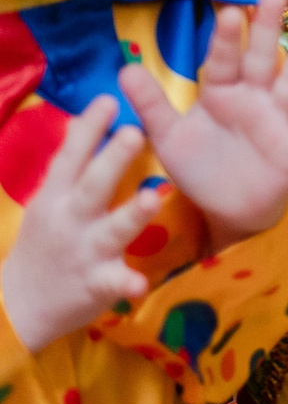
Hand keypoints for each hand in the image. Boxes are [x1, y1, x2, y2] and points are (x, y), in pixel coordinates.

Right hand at [0, 97, 159, 353]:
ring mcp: (84, 251)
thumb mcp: (50, 200)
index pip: (70, 156)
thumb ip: (72, 166)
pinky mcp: (97, 283)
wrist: (20, 305)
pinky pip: (115, 282)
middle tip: (136, 132)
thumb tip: (86, 118)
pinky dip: (127, 284)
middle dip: (113, 159)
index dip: (88, 128)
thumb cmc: (46, 241)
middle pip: (93, 185)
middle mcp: (69, 219)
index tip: (108, 99)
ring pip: (112, 230)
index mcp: (55, 196)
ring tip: (152, 197)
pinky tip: (141, 285)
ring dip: (132, 214)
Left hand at [119, 0, 287, 253]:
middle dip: (267, 29)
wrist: (230, 210)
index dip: (226, 38)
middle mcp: (252, 97)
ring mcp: (277, 117)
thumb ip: (152, 103)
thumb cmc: (201, 167)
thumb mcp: (170, 137)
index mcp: (221, 92)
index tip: (229, 10)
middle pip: (260, 59)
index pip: (223, 60)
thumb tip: (124, 68)